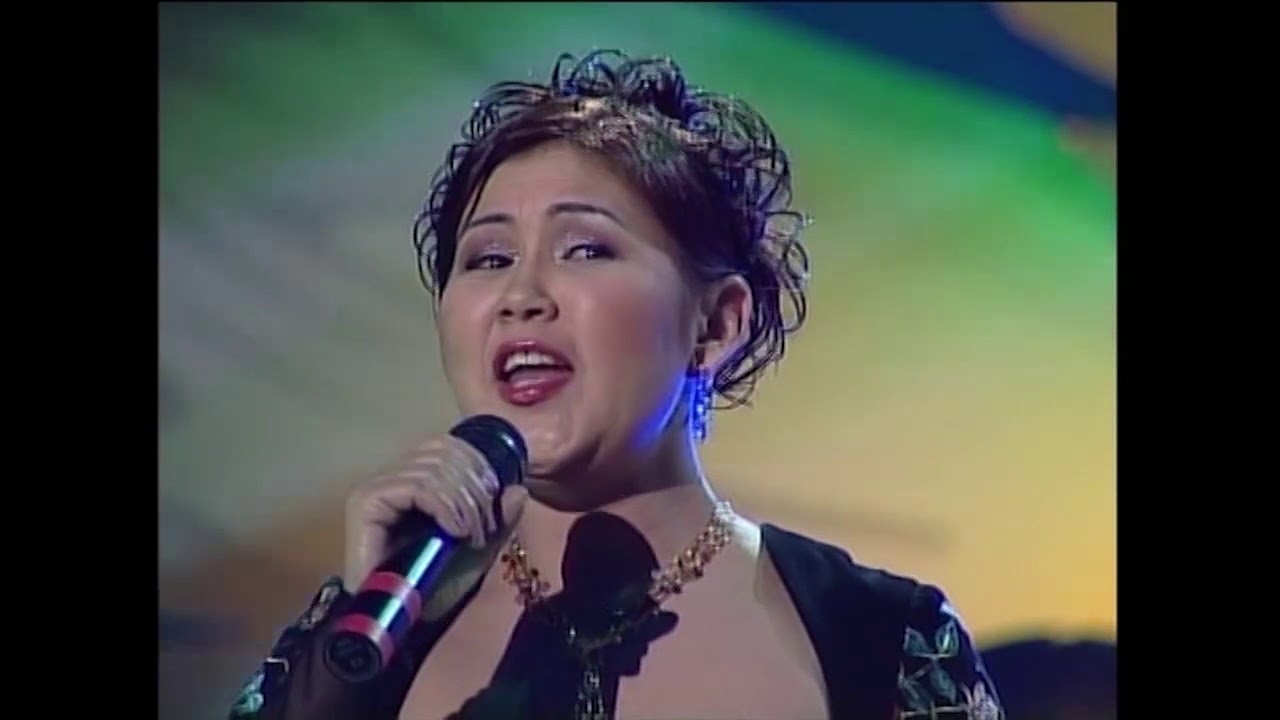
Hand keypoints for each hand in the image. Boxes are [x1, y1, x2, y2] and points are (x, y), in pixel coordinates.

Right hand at [343, 433, 528, 589]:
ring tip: (470, 537)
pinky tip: (456, 532)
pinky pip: (418, 487)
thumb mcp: (482, 546)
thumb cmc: (441, 583)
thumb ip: (501, 517)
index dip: (479, 469)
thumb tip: (518, 490)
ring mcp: (375, 487)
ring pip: (436, 469)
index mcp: (416, 477)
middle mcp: (391, 475)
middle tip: (483, 531)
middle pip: (446, 454)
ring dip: (464, 505)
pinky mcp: (366, 502)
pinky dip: (445, 507)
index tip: (494, 510)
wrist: (409, 619)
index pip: (450, 446)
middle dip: (476, 492)